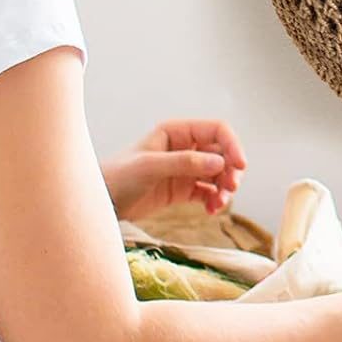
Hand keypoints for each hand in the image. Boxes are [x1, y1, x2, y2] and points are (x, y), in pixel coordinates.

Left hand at [100, 118, 248, 222]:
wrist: (100, 202)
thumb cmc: (118, 176)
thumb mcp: (150, 167)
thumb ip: (184, 162)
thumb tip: (219, 162)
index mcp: (176, 132)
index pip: (216, 131)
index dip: (232, 145)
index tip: (240, 166)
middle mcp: (184, 147)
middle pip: (222, 153)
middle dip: (230, 170)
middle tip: (230, 188)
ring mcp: (184, 169)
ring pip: (218, 174)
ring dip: (224, 188)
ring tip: (219, 204)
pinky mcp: (182, 189)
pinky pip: (208, 192)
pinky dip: (215, 200)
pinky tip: (211, 210)